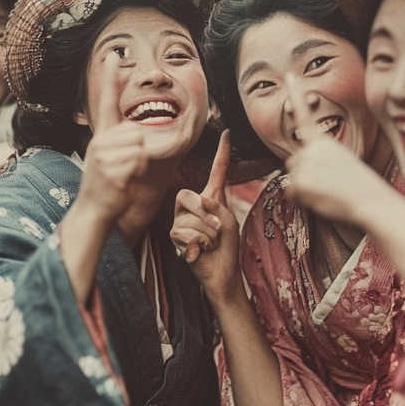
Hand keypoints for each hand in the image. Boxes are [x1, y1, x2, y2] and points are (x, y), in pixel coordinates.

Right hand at [76, 53, 152, 224]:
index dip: (110, 78)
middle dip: (138, 150)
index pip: (106, 101)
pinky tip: (123, 182)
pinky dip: (136, 174)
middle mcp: (100, 141)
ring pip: (140, 146)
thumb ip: (121, 142)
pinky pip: (138, 162)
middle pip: (137, 131)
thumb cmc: (107, 185)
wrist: (93, 211)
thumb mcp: (111, 159)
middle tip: (123, 168)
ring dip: (138, 163)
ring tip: (123, 175)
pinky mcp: (112, 169)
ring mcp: (104, 155)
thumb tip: (138, 133)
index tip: (112, 55)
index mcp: (101, 136)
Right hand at [172, 131, 243, 305]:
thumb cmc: (227, 247)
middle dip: (206, 218)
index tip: (227, 133)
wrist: (221, 272)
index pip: (216, 170)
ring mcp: (181, 219)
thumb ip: (217, 207)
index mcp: (210, 196)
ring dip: (208, 237)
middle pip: (189, 196)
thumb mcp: (229, 221)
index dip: (222, 152)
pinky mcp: (176, 236)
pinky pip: (186, 235)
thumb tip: (201, 202)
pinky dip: (199, 247)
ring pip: (191, 220)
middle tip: (217, 232)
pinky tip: (199, 253)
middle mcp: (193, 204)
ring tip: (209, 244)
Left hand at [283, 74, 384, 223]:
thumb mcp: (341, 164)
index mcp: (324, 141)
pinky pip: (291, 193)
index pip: (305, 115)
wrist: (371, 200)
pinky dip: (302, 200)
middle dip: (303, 175)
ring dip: (304, 189)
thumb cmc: (359, 186)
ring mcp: (306, 164)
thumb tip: (293, 164)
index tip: (287, 74)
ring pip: (292, 178)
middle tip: (328, 184)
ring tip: (327, 192)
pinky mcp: (302, 181)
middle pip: (293, 162)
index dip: (294, 94)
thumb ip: (318, 159)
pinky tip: (321, 199)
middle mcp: (313, 148)